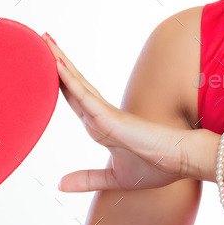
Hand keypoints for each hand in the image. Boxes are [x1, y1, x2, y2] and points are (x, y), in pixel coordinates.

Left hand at [41, 33, 196, 191]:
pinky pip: (85, 96)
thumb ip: (87, 179)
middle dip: (56, 61)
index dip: (59, 81)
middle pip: (73, 83)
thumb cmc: (155, 168)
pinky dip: (70, 81)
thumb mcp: (113, 178)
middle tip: (42, 39)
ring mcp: (105, 113)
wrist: (181, 163)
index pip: (74, 98)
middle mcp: (100, 115)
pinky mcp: (111, 118)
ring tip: (44, 40)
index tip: (44, 64)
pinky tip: (57, 66)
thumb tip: (60, 185)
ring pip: (76, 84)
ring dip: (59, 62)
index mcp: (100, 126)